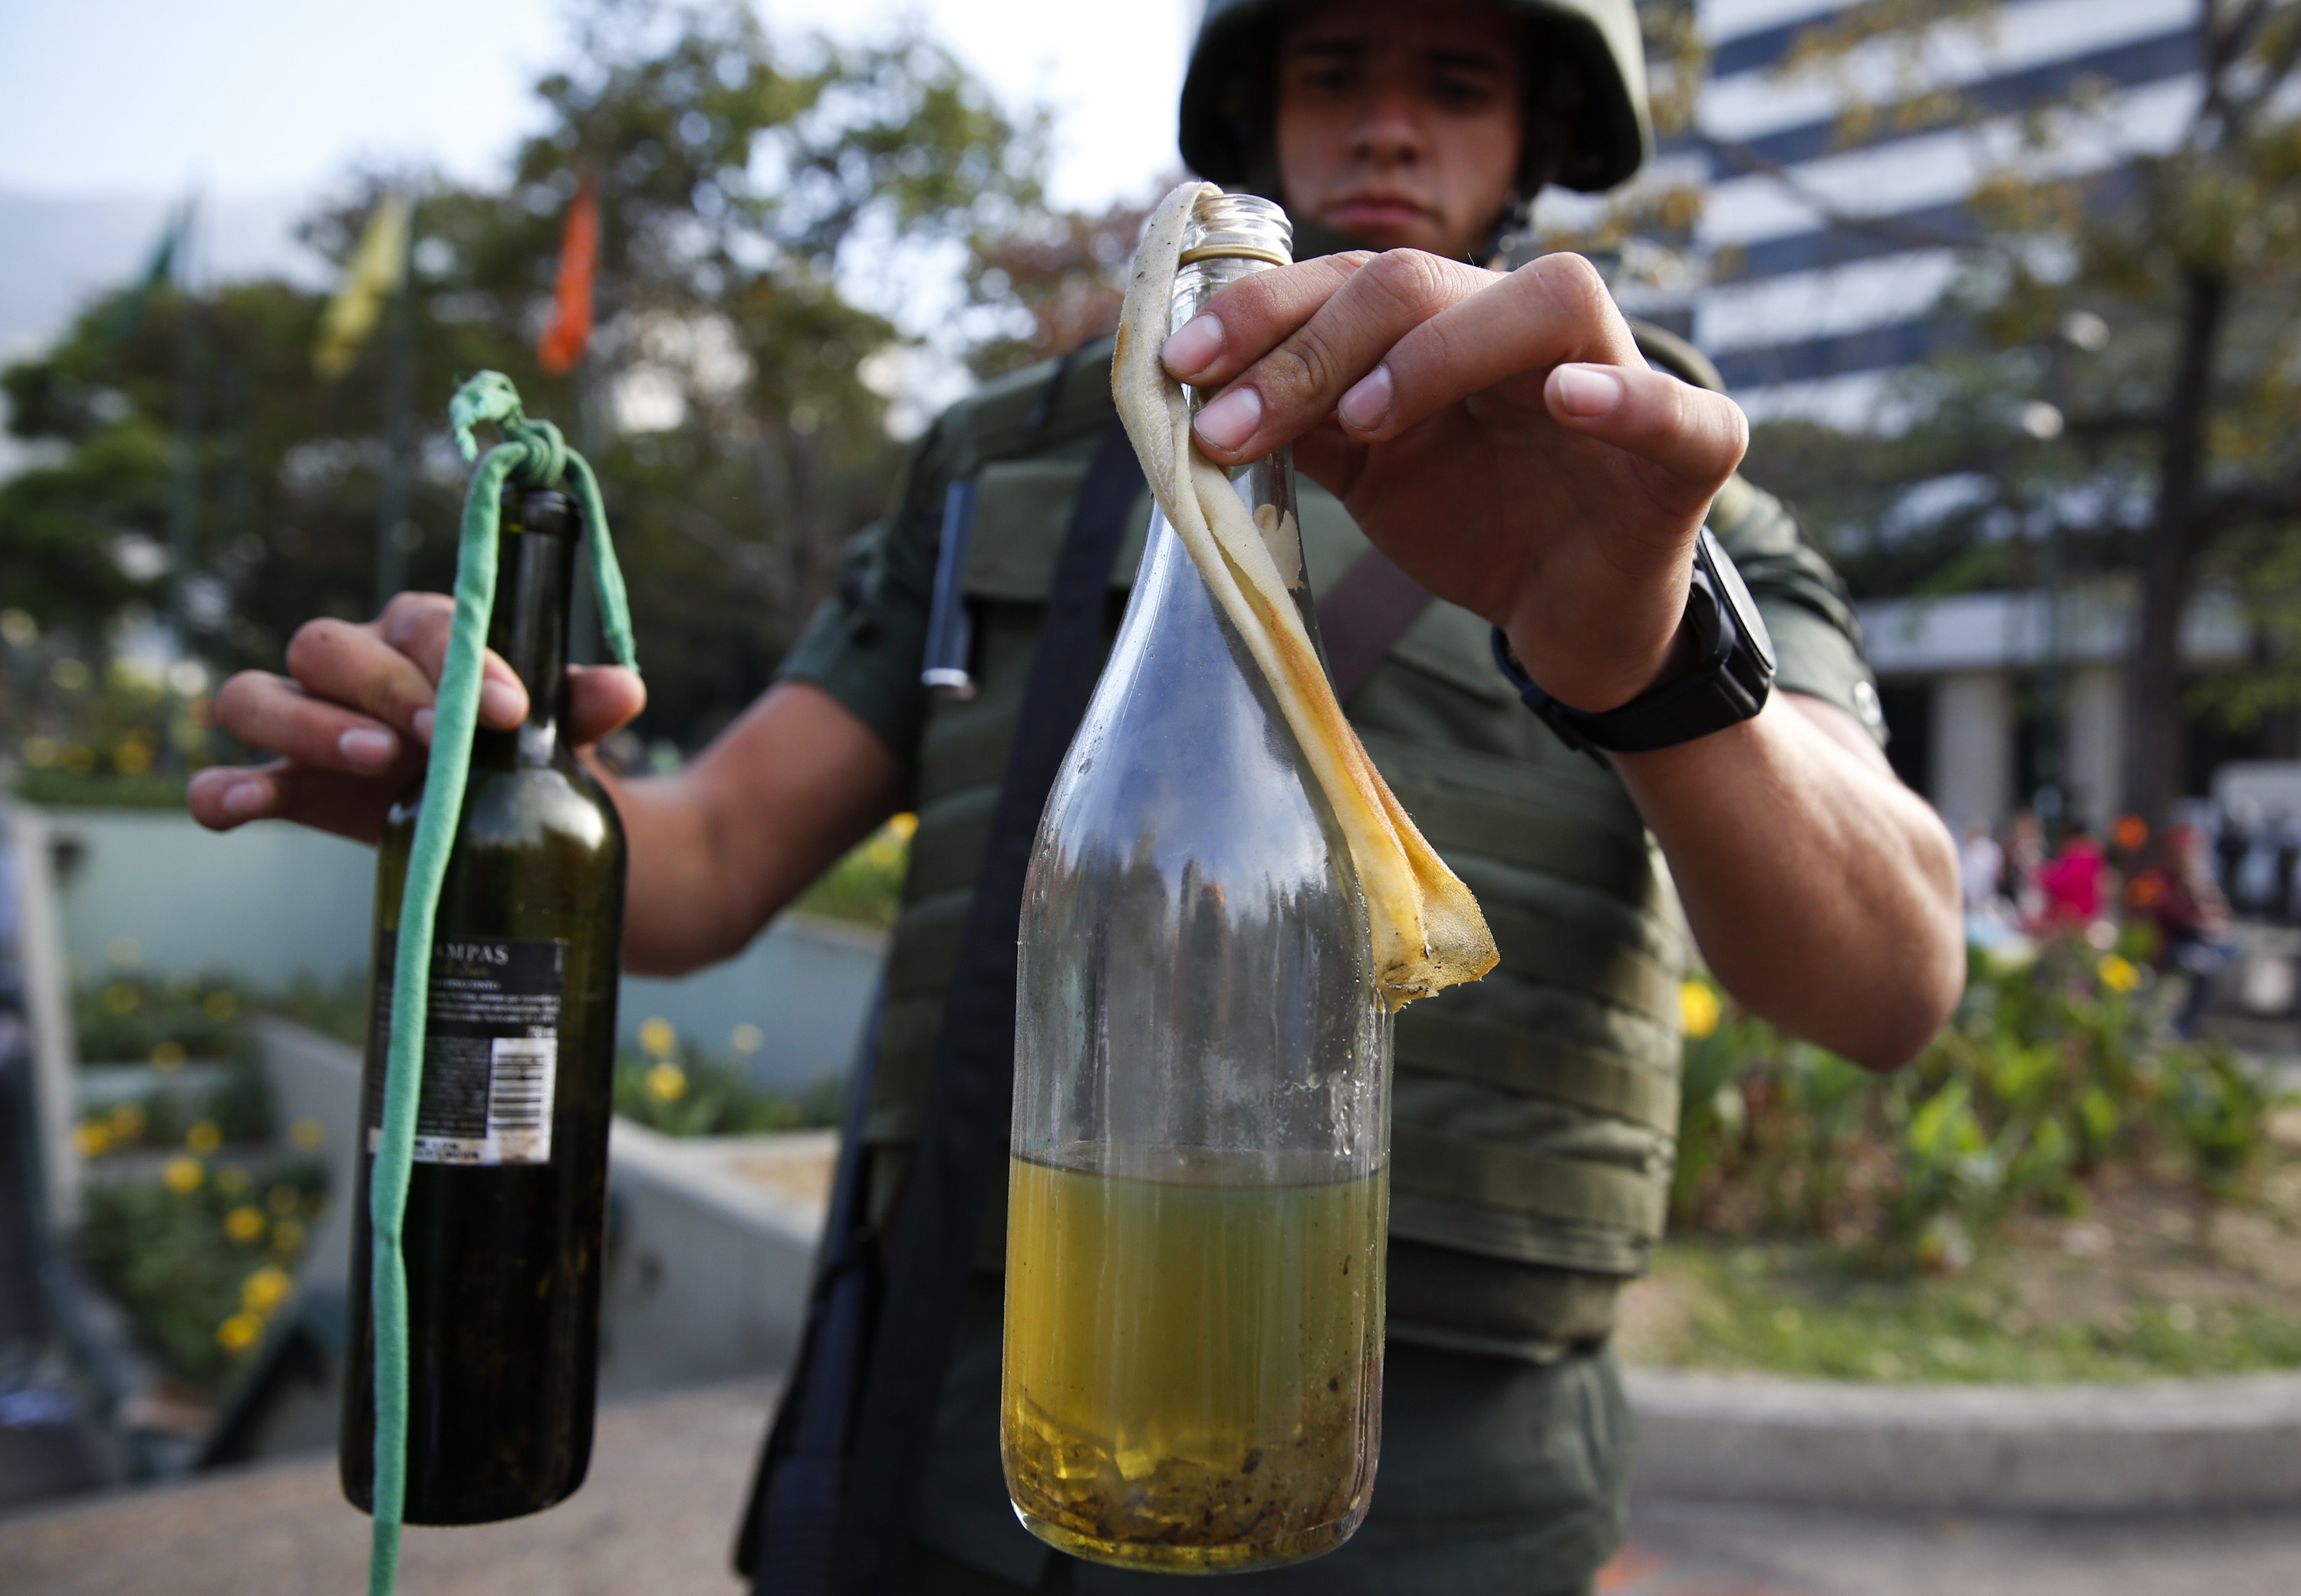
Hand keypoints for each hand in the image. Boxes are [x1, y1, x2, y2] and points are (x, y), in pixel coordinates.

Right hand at [187, 592, 645, 841]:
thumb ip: (584, 703)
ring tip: (373, 760)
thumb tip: (627, 689)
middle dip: (384, 688)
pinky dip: (222, 791)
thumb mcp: (559, 728)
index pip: (422, 623)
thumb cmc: (519, 746)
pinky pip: (223, 777)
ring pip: (259, 697)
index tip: (509, 708)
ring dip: (307, 726)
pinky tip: (243, 807)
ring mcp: (306, 725)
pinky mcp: (287, 787)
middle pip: (327, 647)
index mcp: (418, 634)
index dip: (460, 658)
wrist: (508, 817)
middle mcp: (350, 667)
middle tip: (437, 740)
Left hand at [1160, 249, 1748, 711]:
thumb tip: (1200, 394)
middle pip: (1424, 280)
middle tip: (1233, 422)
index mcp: (1450, 324)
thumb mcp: (1370, 474)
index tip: (1179, 367)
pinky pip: (1677, 411)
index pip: (1351, 280)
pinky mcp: (1689, 453)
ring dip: (1444, 350)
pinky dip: (1626, 399)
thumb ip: (1304, 424)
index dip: (1261, 313)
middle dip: (1312, 345)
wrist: (1572, 622)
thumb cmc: (1478, 525)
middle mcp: (1529, 328)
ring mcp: (1615, 378)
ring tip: (1367, 418)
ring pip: (1551, 302)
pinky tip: (1567, 399)